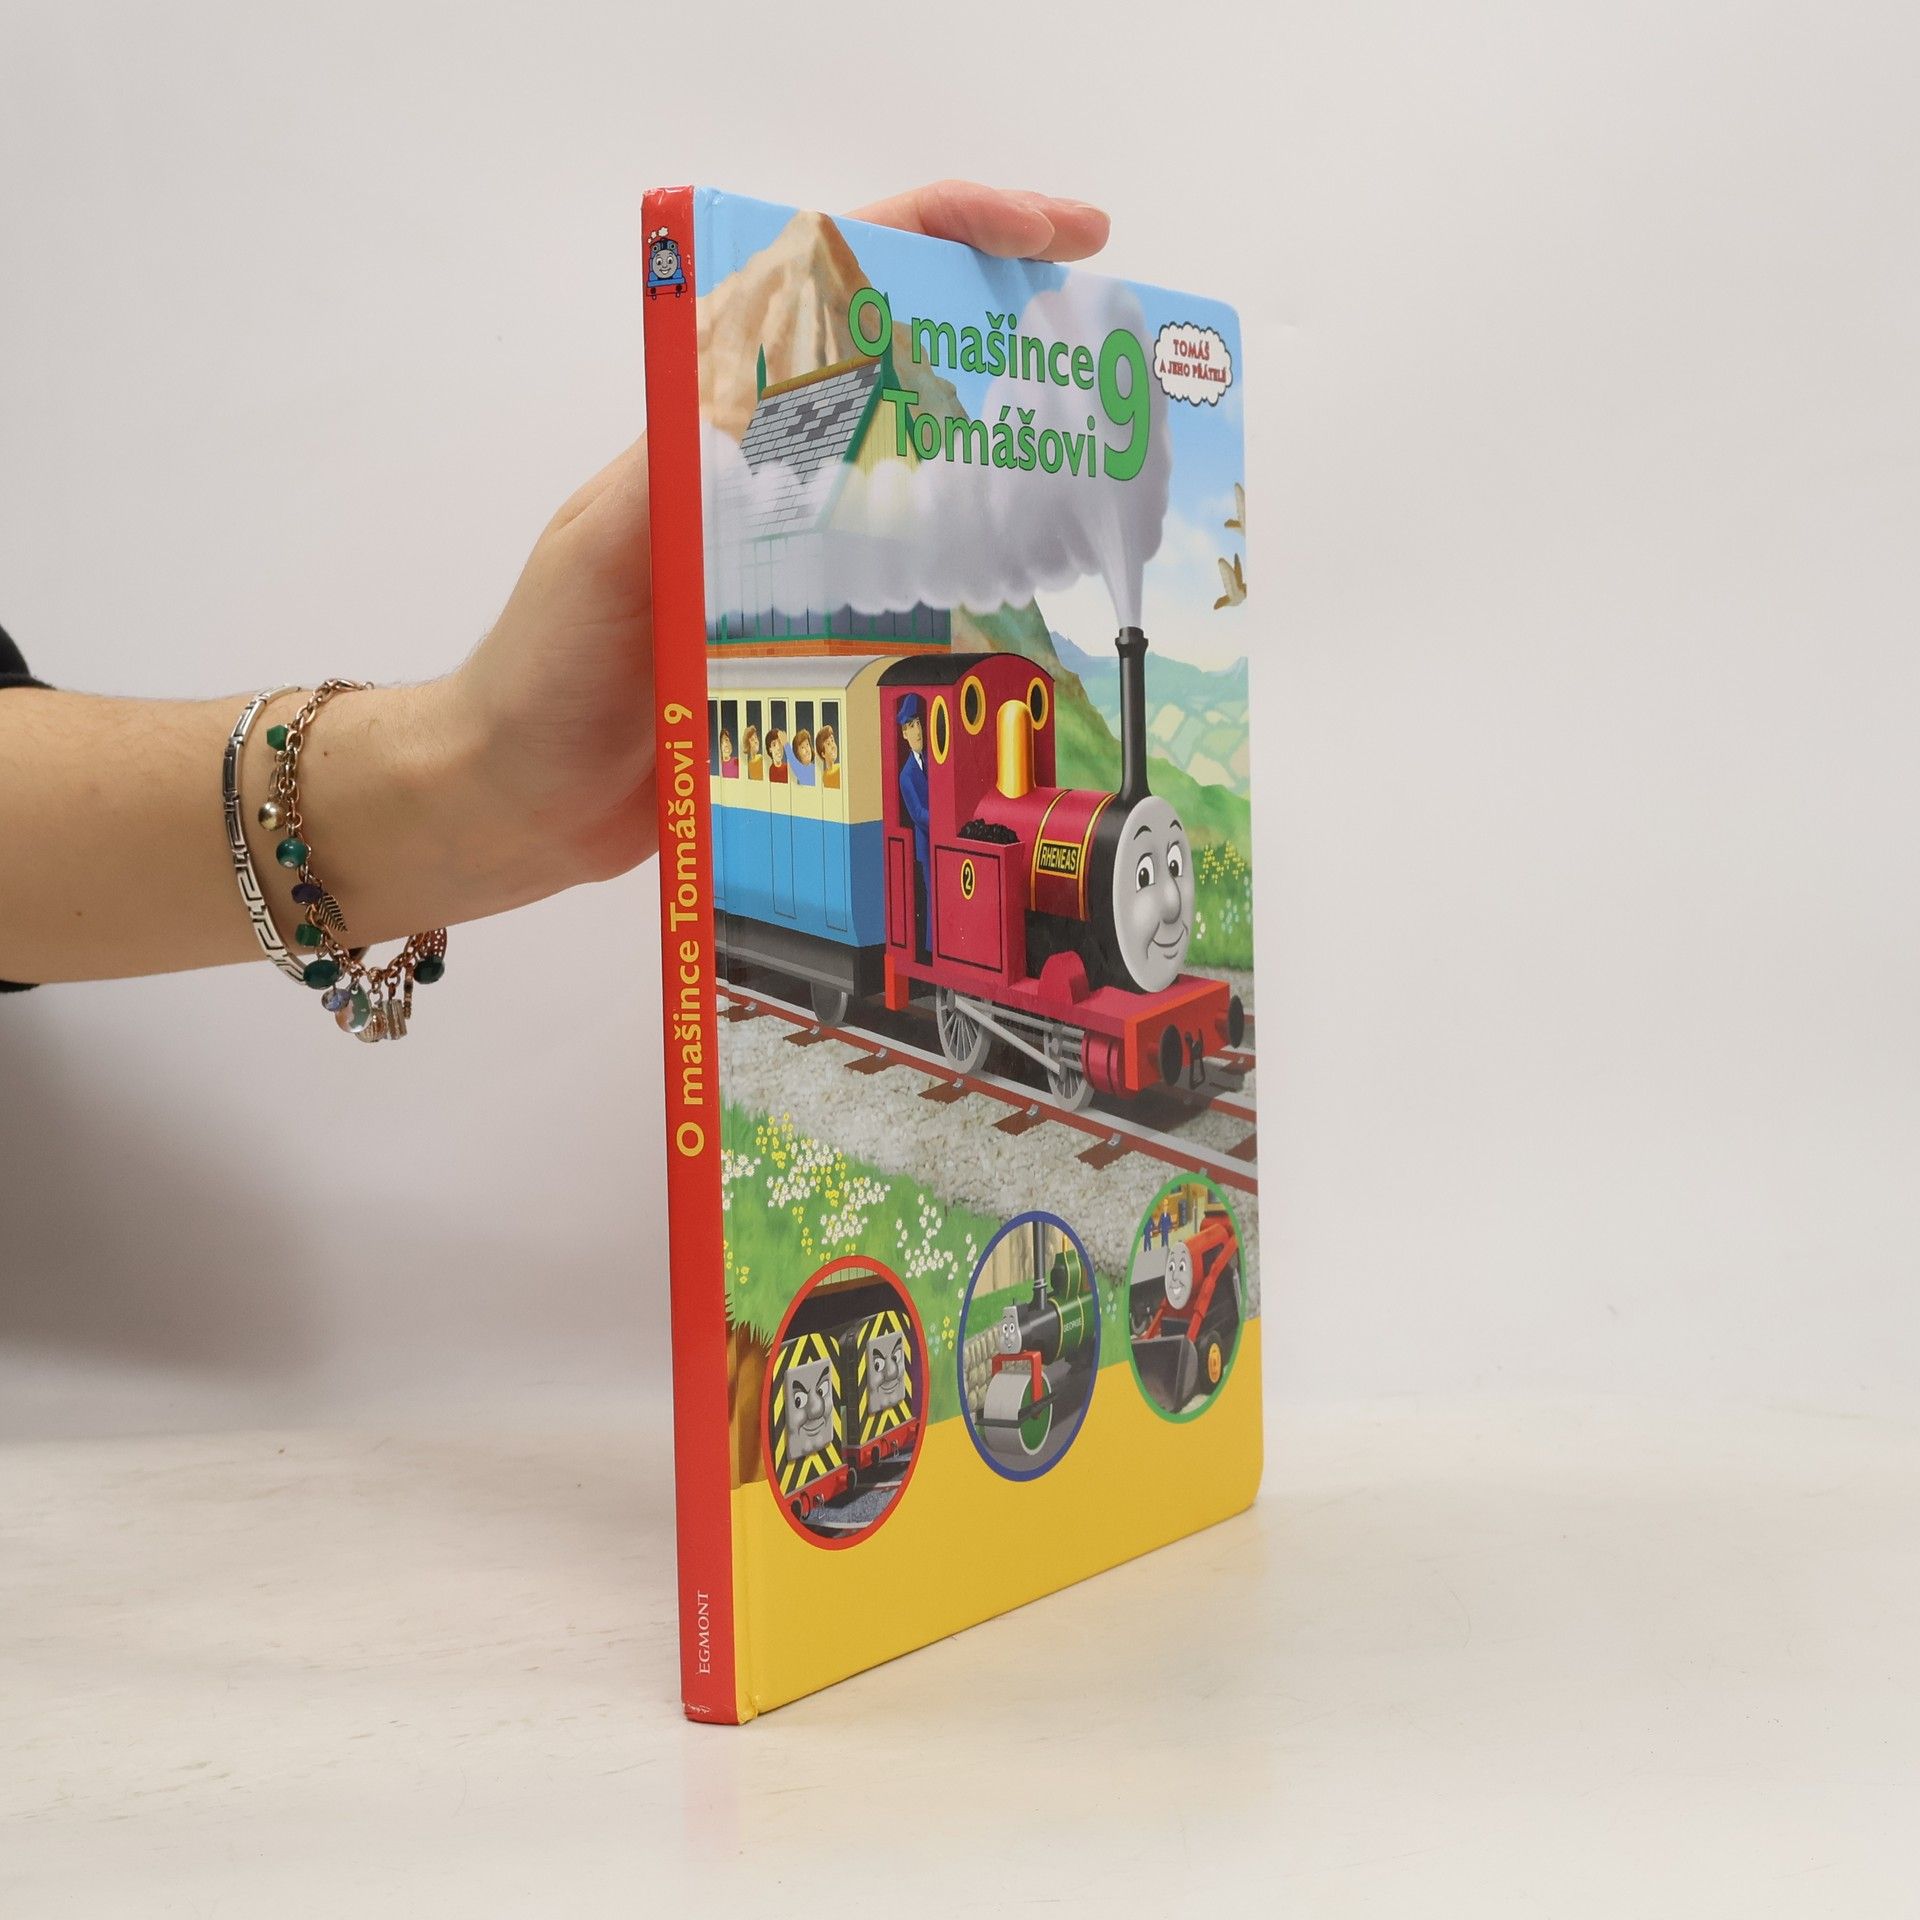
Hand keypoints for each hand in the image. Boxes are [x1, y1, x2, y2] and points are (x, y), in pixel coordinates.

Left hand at [448, 182, 1110, 902]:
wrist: (523, 802)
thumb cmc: (542, 673)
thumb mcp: (600, 553)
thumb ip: (674, 477)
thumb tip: (761, 398)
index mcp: (714, 428)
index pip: (829, 285)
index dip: (935, 237)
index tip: (1042, 236)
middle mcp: (768, 481)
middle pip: (903, 372)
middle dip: (1009, 339)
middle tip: (1112, 357)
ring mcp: (797, 562)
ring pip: (924, 483)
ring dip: (1014, 464)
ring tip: (1108, 469)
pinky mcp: (816, 646)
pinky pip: (916, 597)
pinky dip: (985, 588)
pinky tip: (1044, 607)